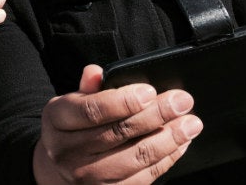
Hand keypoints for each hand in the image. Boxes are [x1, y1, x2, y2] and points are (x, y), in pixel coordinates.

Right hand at [33, 65, 202, 183]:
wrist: (60, 166)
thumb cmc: (72, 126)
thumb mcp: (71, 102)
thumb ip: (87, 88)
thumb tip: (96, 72)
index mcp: (55, 119)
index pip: (91, 109)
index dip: (123, 101)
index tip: (150, 91)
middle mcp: (66, 150)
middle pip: (118, 132)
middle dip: (156, 115)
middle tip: (182, 101)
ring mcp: (86, 176)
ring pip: (135, 157)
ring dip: (169, 139)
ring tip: (190, 123)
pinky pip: (144, 176)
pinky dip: (167, 159)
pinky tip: (180, 143)